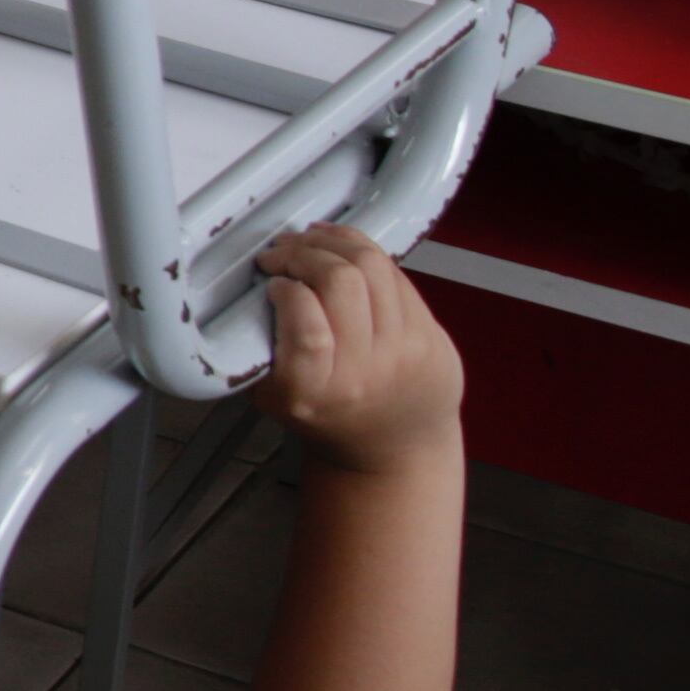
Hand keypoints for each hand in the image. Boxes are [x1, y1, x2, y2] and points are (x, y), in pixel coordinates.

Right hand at [251, 224, 461, 477]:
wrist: (395, 448)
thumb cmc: (328, 418)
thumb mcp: (275, 396)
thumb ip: (261, 350)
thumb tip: (257, 285)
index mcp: (316, 392)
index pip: (307, 326)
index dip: (285, 290)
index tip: (271, 284)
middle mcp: (366, 371)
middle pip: (341, 282)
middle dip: (304, 253)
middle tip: (282, 254)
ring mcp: (407, 352)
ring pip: (373, 266)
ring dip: (334, 243)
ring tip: (310, 242)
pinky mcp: (432, 336)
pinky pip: (398, 275)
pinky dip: (364, 253)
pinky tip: (342, 250)